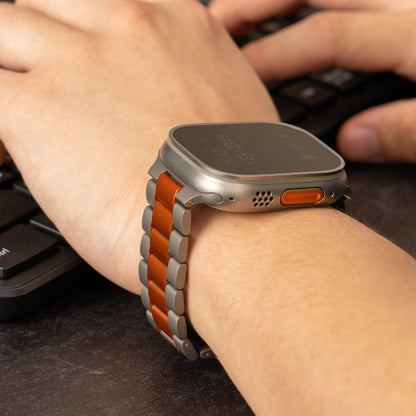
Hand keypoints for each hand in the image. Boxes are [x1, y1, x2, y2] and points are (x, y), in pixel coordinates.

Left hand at [0, 0, 277, 291]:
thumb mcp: (234, 106)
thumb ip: (195, 83)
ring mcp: (79, 61)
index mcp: (177, 23)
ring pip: (2, 29)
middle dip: (35, 41)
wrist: (232, 225)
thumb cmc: (238, 183)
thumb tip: (174, 101)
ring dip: (5, 73)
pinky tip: (3, 152)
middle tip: (40, 89)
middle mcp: (128, 26)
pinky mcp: (37, 110)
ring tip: (17, 125)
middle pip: (46, 4)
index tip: (77, 66)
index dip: (81, 33)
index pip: (101, 3)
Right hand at [210, 0, 415, 162]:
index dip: (274, 53)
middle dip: (258, 4)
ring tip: (247, 16)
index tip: (236, 73)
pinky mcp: (413, 15)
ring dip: (281, 1)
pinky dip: (316, 7)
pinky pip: (353, 1)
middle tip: (218, 21)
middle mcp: (407, 6)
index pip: (326, 35)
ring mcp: (409, 4)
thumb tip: (352, 138)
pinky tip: (301, 21)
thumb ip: (406, 130)